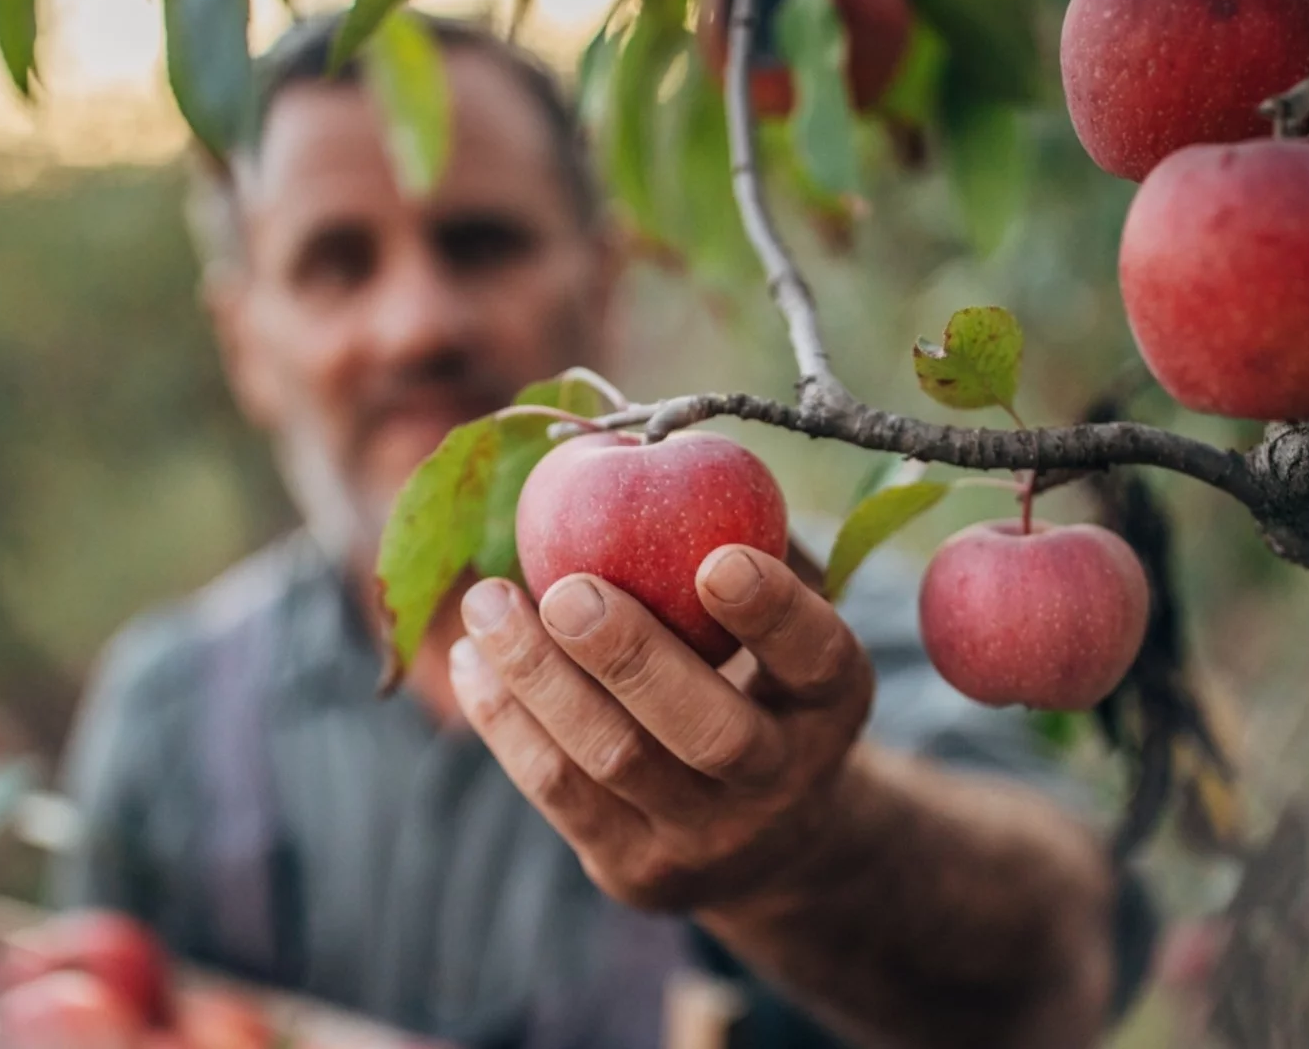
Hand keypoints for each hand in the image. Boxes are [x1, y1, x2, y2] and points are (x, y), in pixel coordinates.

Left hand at [449, 544, 873, 910]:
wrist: (763, 835)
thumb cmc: (760, 676)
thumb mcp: (781, 617)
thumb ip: (745, 539)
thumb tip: (658, 439)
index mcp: (834, 701)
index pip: (815, 658)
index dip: (773, 612)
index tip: (719, 558)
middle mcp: (784, 779)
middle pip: (709, 731)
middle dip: (631, 657)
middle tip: (566, 590)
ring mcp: (709, 837)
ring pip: (615, 761)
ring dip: (539, 678)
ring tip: (486, 602)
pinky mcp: (636, 869)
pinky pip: (559, 792)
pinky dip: (506, 721)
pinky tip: (474, 659)